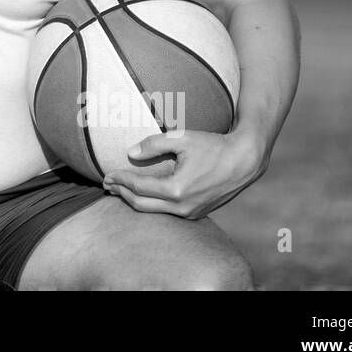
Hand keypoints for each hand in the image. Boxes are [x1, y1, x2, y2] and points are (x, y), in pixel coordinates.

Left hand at [101, 129, 267, 219]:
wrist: (244, 161)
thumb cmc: (213, 146)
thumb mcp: (182, 137)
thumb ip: (153, 144)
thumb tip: (130, 153)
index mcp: (176, 190)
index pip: (138, 187)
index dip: (120, 180)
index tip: (106, 174)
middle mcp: (182, 207)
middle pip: (141, 204)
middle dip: (121, 194)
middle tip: (107, 185)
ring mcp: (191, 213)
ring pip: (153, 211)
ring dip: (134, 200)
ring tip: (120, 190)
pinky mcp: (197, 214)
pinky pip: (167, 212)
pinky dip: (151, 204)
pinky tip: (144, 195)